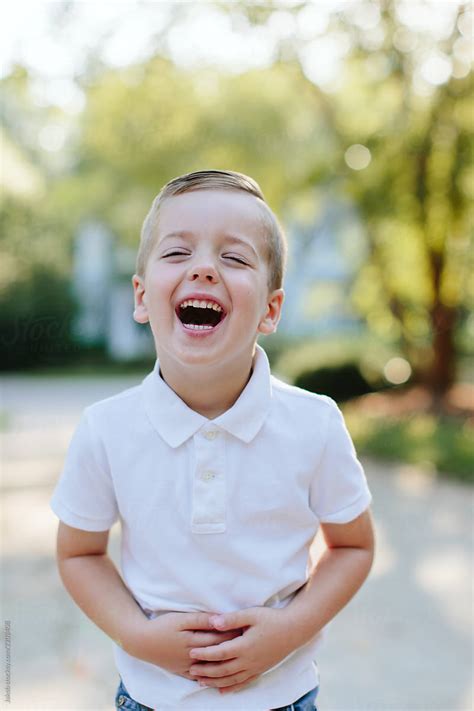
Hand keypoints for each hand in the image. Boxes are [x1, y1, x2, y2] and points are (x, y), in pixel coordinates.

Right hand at [129, 611, 243, 679]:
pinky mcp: (181, 672)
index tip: (246, 629)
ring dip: (225, 662)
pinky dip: (212, 676)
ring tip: (239, 655)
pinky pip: (200, 677)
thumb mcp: (180, 619)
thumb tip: (220, 619)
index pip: (219, 638)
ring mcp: (187, 667)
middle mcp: (192, 657)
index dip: (233, 634)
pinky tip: (222, 675)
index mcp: (193, 642)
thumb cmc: (162, 626)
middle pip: (217, 652)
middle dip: (233, 647)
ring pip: (211, 668)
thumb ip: (201, 619)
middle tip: (248, 641)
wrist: (141, 642)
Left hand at [187, 607, 292, 693]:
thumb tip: (213, 622)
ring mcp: (255, 667)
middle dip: (206, 671)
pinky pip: (244, 682)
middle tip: (191, 670)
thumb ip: (231, 619)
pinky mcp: (261, 670)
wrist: (294, 629)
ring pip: (231, 679)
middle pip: (223, 669)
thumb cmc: (272, 619)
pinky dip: (232, 688)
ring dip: (215, 681)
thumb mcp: (251, 614)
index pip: (220, 653)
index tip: (192, 652)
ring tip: (201, 682)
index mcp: (244, 646)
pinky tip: (223, 691)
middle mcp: (249, 660)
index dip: (204, 653)